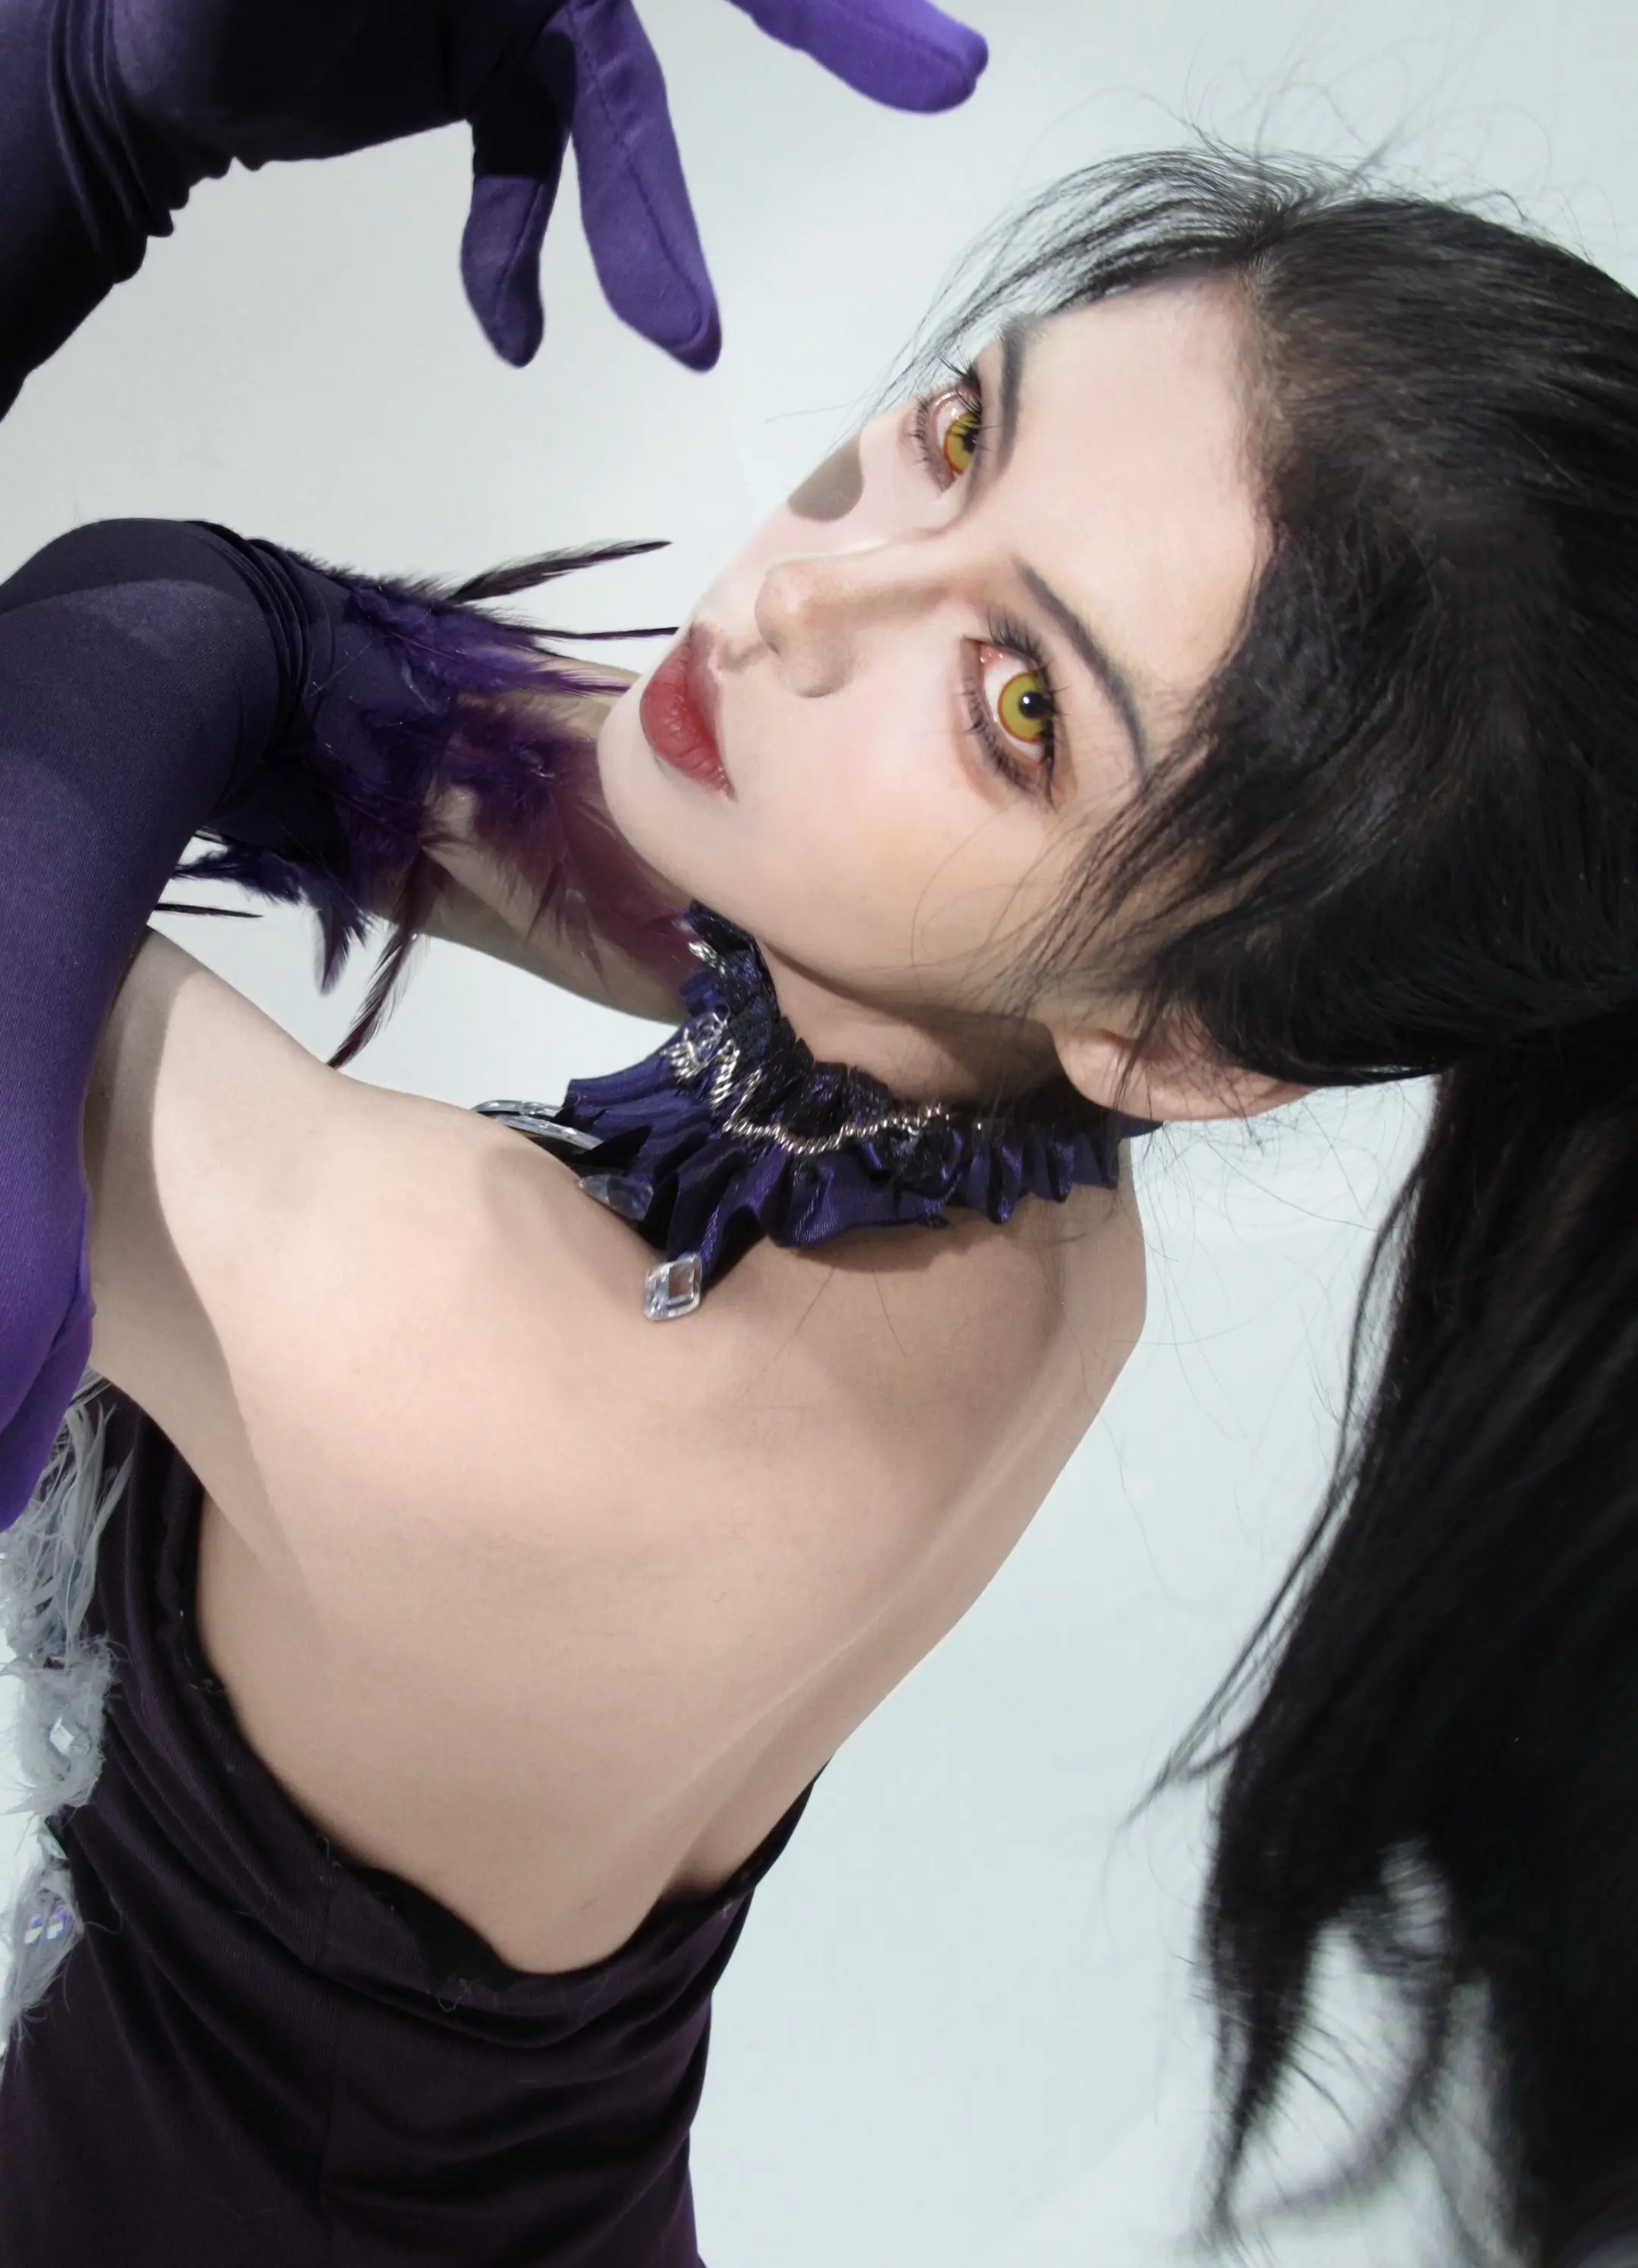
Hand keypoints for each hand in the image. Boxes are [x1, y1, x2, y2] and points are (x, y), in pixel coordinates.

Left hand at [108, 0, 987, 369]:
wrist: (130, 29)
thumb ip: (519, 26)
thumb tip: (552, 28)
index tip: (931, 37)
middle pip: (692, 9)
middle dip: (830, 24)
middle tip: (938, 75)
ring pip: (621, 116)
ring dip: (652, 229)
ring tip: (687, 337)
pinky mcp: (480, 67)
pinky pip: (532, 162)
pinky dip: (524, 245)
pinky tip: (514, 332)